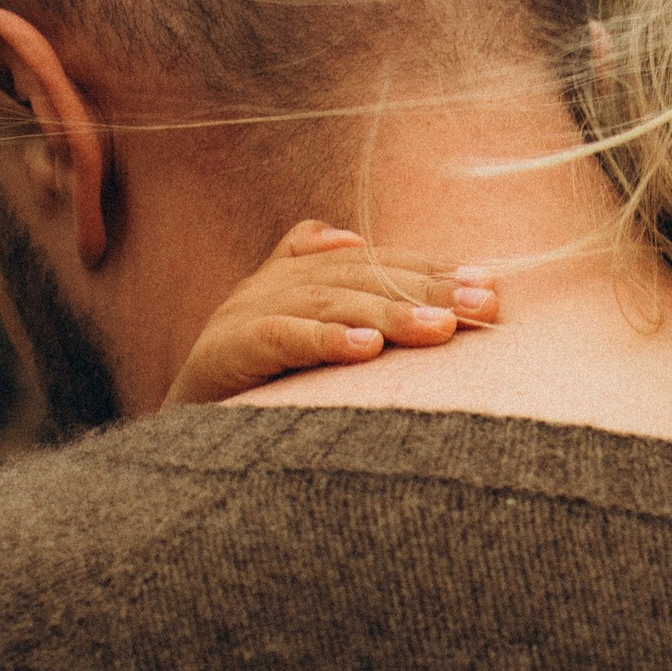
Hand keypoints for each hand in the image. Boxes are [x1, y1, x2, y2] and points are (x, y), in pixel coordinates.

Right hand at [165, 224, 499, 405]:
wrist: (181, 435)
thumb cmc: (251, 389)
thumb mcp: (295, 337)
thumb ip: (324, 290)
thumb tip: (349, 235)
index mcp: (295, 276)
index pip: (376, 262)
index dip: (431, 269)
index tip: (490, 286)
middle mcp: (272, 285)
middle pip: (361, 276)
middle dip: (427, 288)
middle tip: (483, 304)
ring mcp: (245, 314)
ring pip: (330, 303)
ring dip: (389, 314)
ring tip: (440, 328)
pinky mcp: (225, 350)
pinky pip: (282, 338)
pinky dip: (325, 340)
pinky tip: (366, 349)